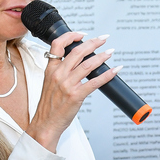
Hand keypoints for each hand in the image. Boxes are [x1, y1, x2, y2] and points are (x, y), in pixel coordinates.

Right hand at [26, 32, 116, 151]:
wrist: (45, 124)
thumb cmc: (49, 106)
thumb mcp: (49, 84)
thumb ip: (61, 72)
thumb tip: (78, 63)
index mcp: (50, 70)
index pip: (58, 45)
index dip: (71, 36)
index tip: (83, 34)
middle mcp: (58, 75)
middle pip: (77, 52)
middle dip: (93, 42)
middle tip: (104, 38)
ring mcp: (67, 85)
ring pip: (88, 65)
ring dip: (102, 56)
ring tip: (110, 52)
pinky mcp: (76, 96)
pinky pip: (94, 82)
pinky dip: (107, 75)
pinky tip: (114, 70)